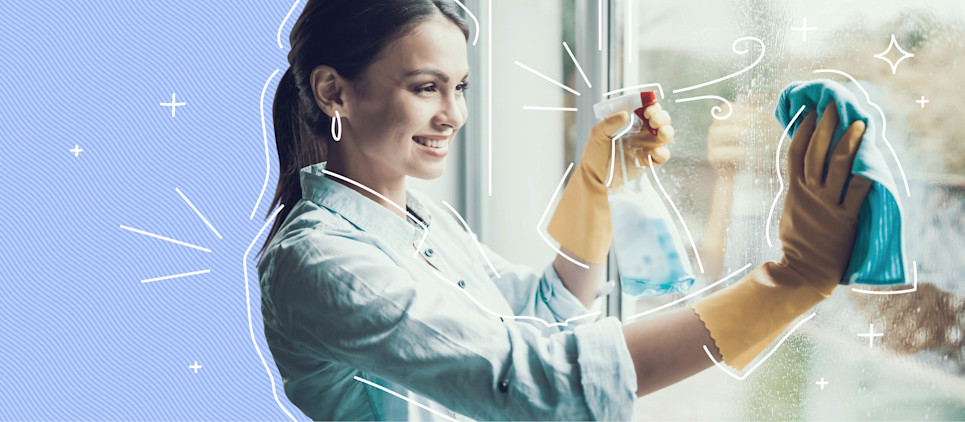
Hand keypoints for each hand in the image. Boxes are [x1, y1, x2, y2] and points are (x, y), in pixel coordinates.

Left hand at [582, 107, 673, 189]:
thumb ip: (609, 122)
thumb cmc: (595, 153)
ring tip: (659, 132)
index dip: (652, 107)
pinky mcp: (647, 161)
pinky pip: (662, 156)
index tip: (647, 109)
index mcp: (632, 123)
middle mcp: (642, 133)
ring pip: (665, 136)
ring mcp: (646, 147)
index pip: (649, 110)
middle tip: (652, 120)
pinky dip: (663, 153)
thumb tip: (625, 114)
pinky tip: (656, 151)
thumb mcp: (598, 134)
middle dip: (661, 117)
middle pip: (661, 121)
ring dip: (666, 131)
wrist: (594, 176)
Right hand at [692, 101, 873, 369]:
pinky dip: (865, 178)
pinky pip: (857, 194)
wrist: (804, 270)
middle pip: (816, 152)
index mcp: (794, 189)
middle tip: (833, 105)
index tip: (810, 111)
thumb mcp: (791, 208)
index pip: (796, 151)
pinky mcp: (845, 220)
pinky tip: (873, 163)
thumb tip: (800, 168)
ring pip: (838, 166)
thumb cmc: (798, 240)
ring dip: (848, 143)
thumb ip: (797, 187)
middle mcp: (810, 193)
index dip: (803, 129)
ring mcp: (827, 205)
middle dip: (825, 126)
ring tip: (858, 123)